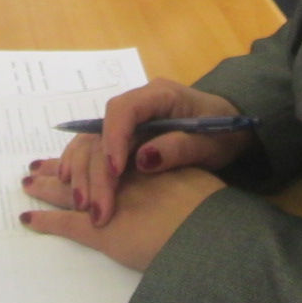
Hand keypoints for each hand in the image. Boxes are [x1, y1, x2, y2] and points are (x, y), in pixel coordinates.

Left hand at [20, 165, 225, 272]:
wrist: (208, 233)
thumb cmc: (206, 207)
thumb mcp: (191, 174)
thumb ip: (169, 163)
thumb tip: (153, 158)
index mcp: (140, 158)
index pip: (103, 148)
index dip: (86, 151)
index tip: (73, 155)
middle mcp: (119, 174)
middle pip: (81, 163)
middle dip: (58, 168)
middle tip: (36, 169)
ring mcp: (107, 200)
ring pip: (67, 190)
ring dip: (45, 187)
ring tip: (27, 185)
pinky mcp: (100, 227)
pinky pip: (64, 222)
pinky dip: (44, 220)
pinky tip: (28, 218)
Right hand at [33, 80, 250, 227]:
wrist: (232, 127)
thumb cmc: (224, 133)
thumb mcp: (210, 144)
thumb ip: (179, 148)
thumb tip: (143, 159)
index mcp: (160, 95)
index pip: (124, 110)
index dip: (114, 139)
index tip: (115, 172)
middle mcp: (137, 103)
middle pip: (102, 130)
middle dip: (95, 169)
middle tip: (95, 207)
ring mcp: (128, 119)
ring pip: (91, 140)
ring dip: (82, 171)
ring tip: (80, 204)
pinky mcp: (123, 136)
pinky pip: (93, 146)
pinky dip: (81, 165)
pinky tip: (70, 185)